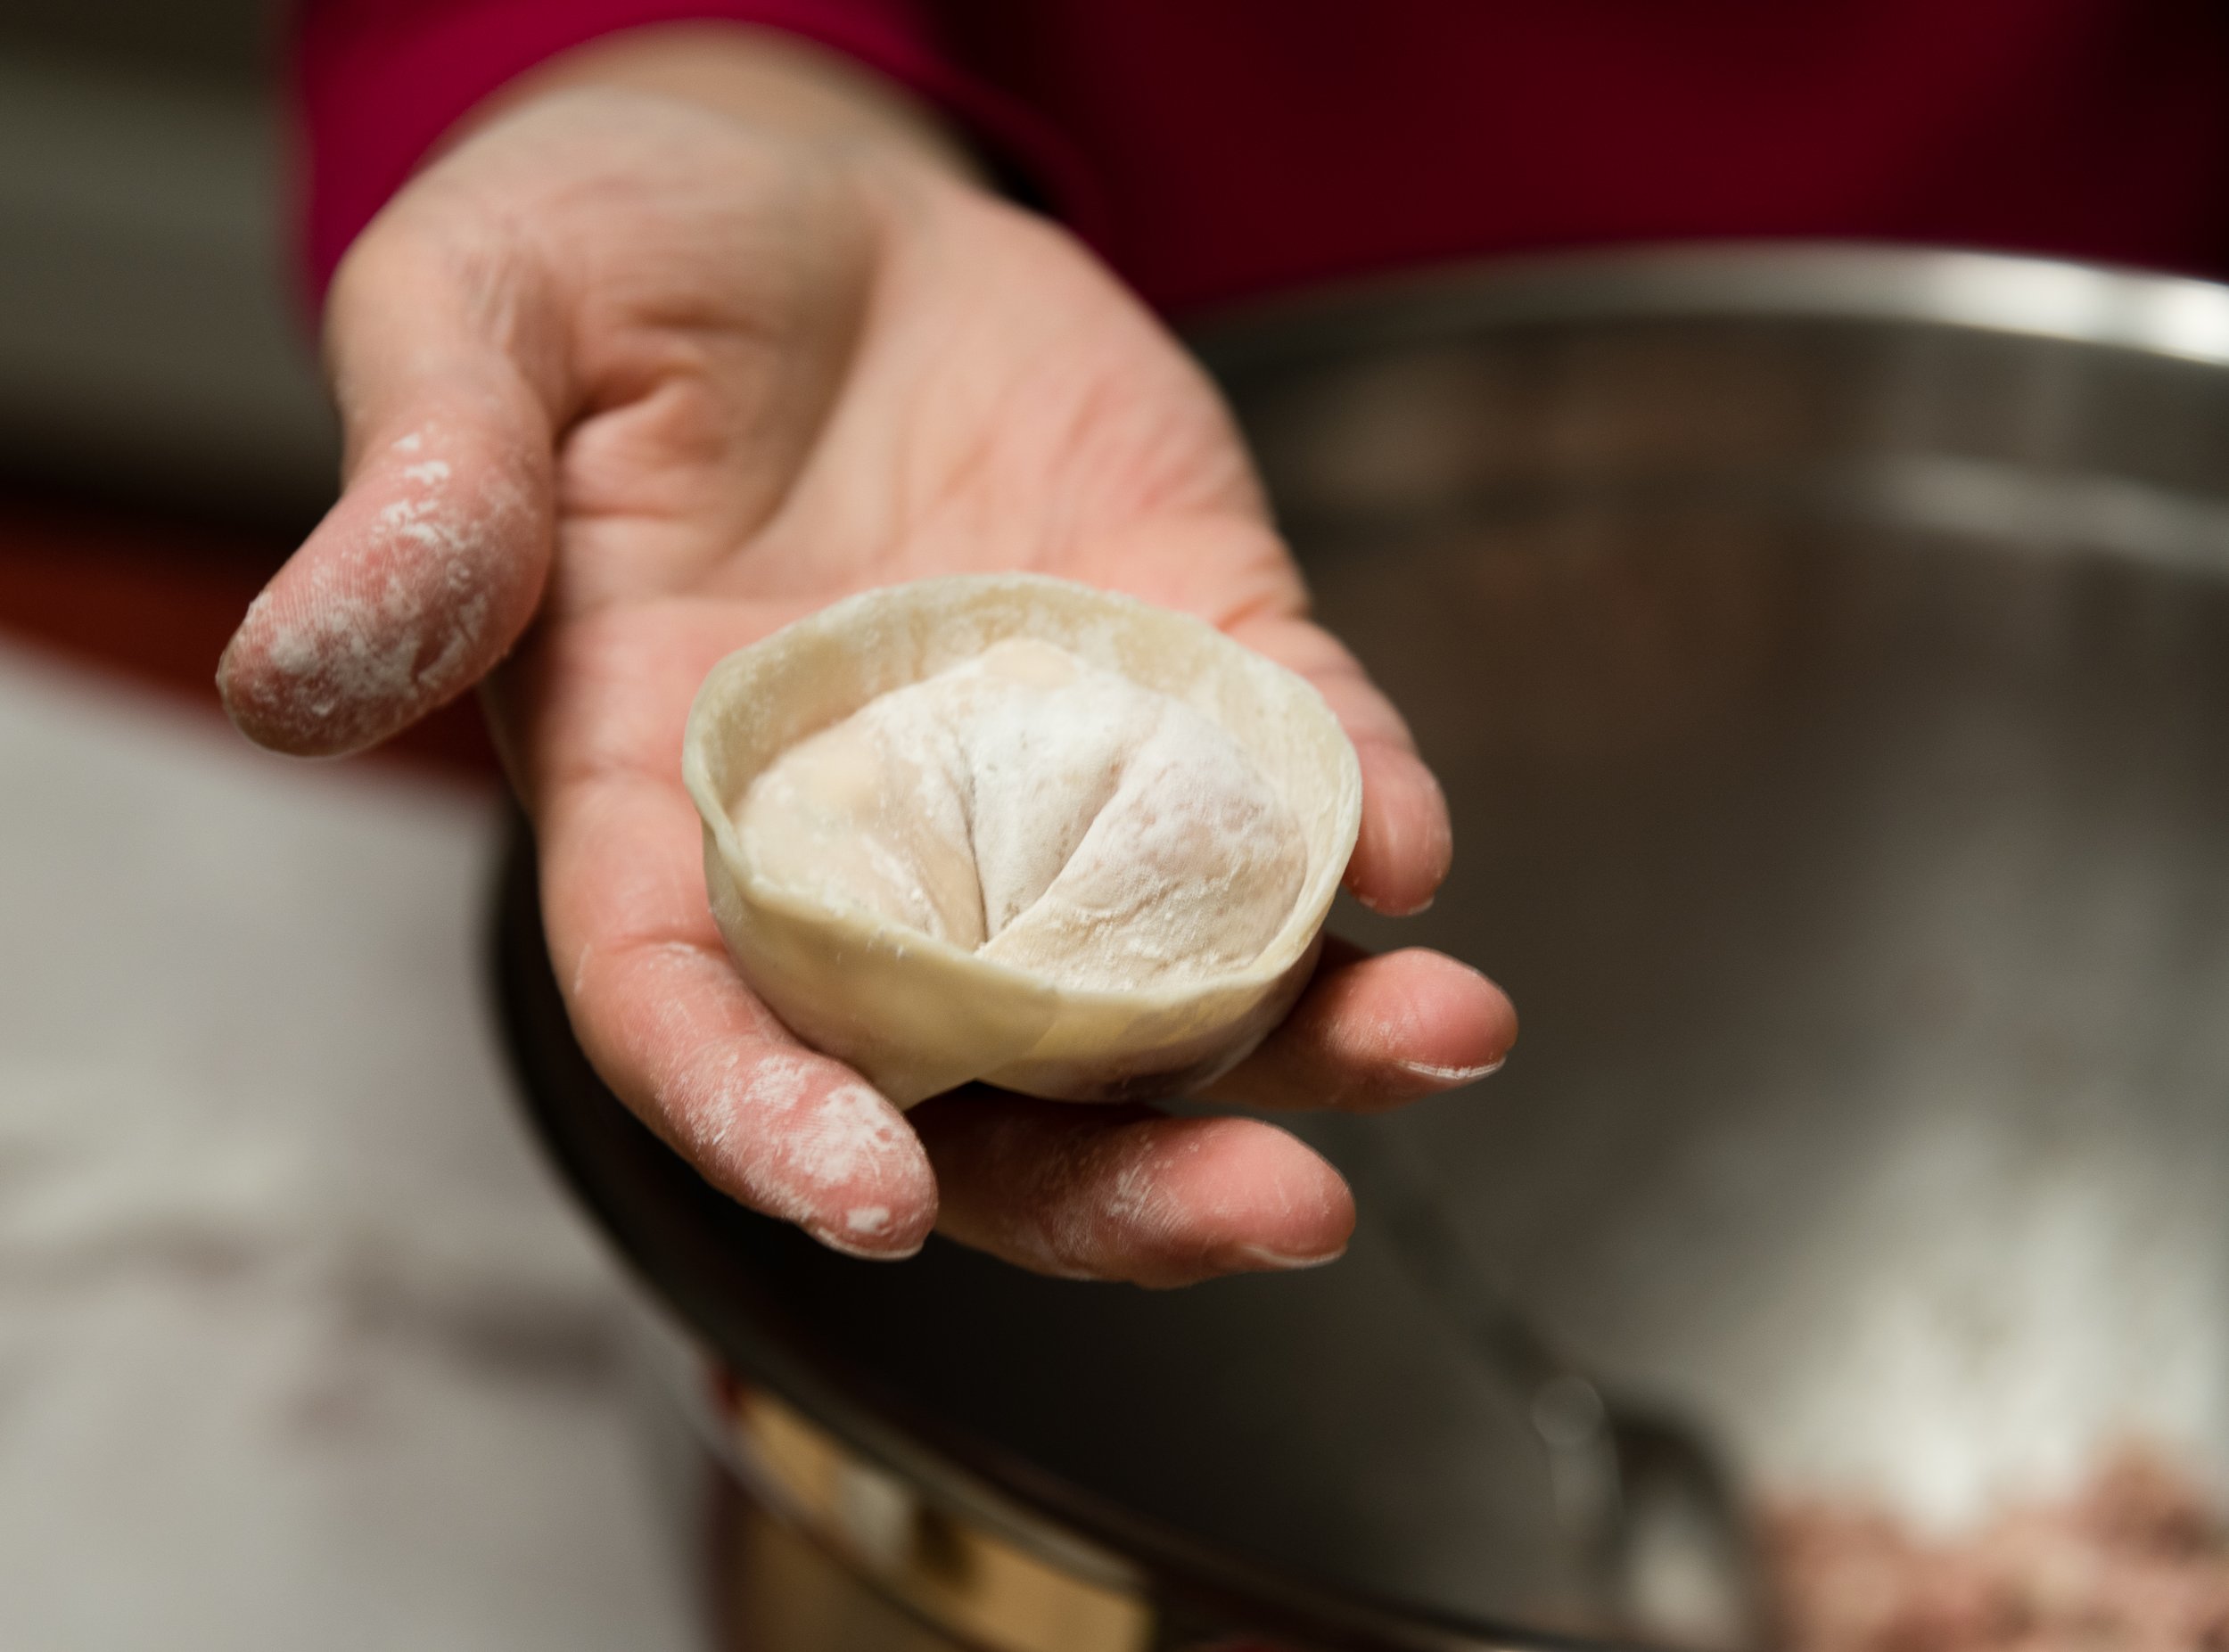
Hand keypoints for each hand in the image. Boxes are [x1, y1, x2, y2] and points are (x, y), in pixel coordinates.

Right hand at [220, 27, 1514, 1285]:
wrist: (808, 200)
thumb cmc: (605, 268)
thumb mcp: (474, 334)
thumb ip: (427, 509)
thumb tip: (294, 675)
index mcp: (664, 808)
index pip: (696, 1020)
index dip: (770, 1124)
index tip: (875, 1200)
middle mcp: (873, 845)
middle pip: (989, 1084)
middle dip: (1127, 1174)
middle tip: (1276, 1215)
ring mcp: (1045, 768)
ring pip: (1172, 969)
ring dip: (1308, 1032)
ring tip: (1439, 1040)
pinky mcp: (1181, 651)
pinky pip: (1279, 766)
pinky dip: (1354, 811)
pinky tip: (1417, 843)